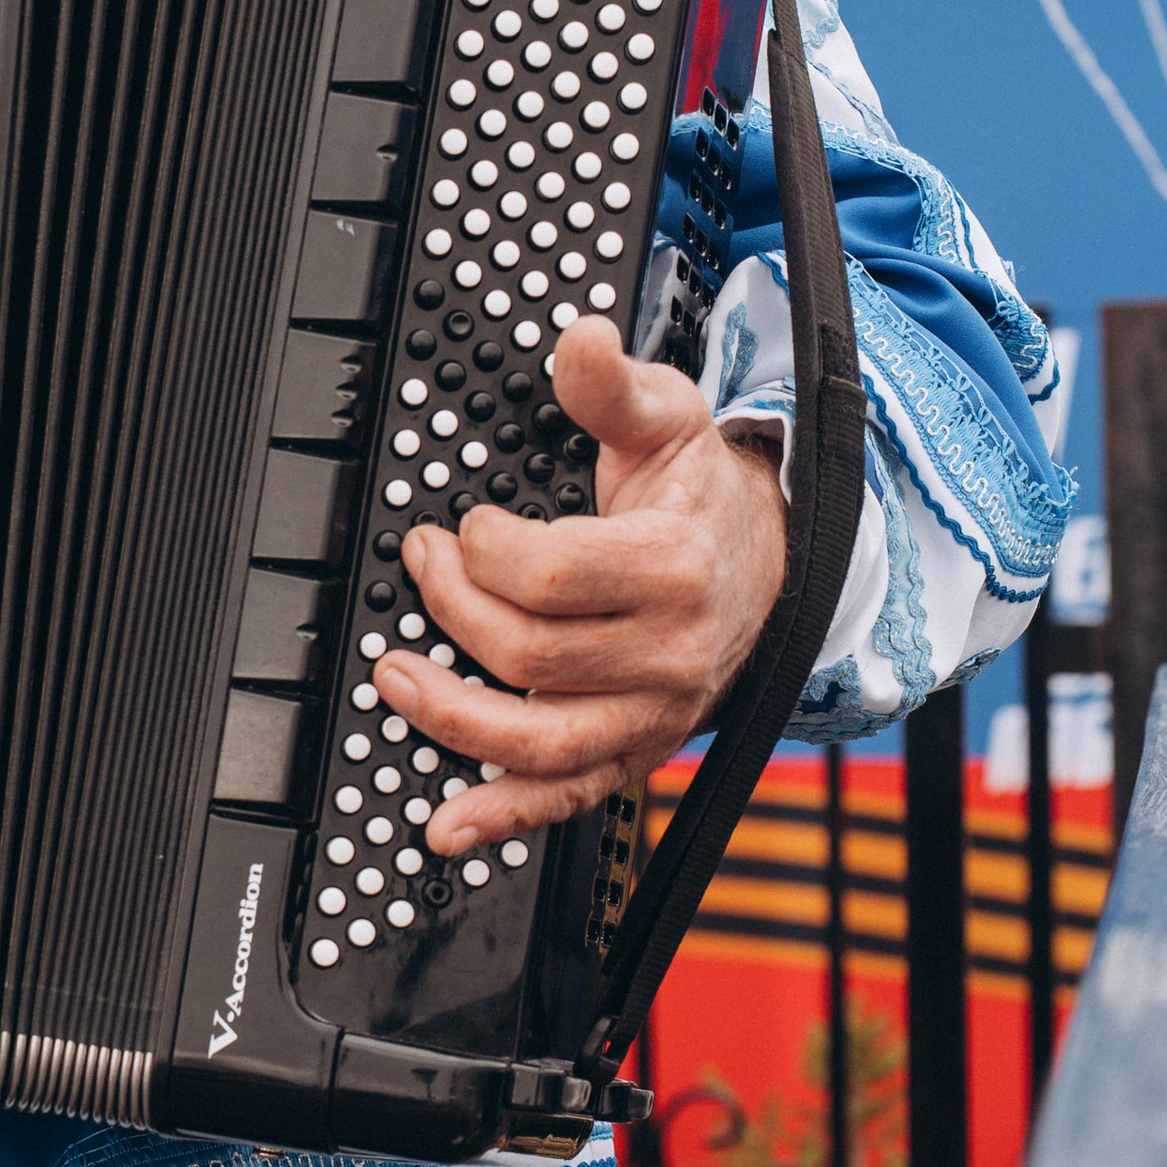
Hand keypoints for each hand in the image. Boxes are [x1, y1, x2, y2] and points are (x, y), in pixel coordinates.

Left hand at [372, 320, 788, 859]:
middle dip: (453, 608)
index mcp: (673, 569)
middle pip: (530, 653)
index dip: (484, 549)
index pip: (549, 576)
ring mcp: (653, 714)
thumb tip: (578, 340)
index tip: (465, 526)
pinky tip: (447, 826)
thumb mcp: (667, 419)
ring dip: (454, 719)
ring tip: (396, 678)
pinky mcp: (637, 752)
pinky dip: (504, 818)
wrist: (770, 565)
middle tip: (424, 565)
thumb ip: (611, 385)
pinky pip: (568, 798)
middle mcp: (669, 654)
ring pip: (541, 740)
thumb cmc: (700, 496)